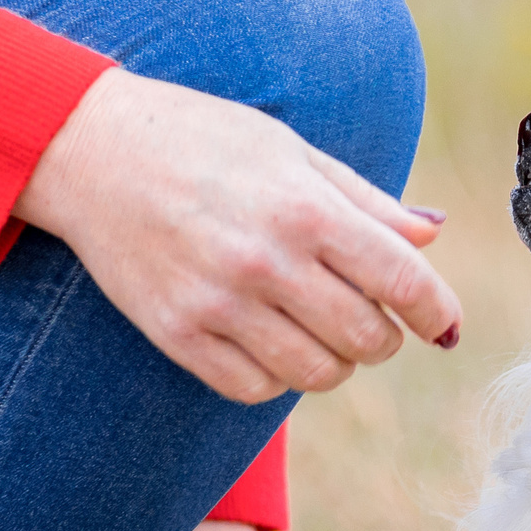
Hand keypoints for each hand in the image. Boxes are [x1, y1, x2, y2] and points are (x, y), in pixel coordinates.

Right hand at [14, 68, 462, 403]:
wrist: (89, 149)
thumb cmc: (201, 141)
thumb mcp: (291, 152)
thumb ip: (366, 202)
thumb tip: (433, 237)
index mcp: (304, 209)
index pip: (402, 282)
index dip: (436, 312)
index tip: (441, 323)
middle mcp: (266, 261)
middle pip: (368, 340)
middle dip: (383, 336)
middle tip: (366, 314)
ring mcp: (218, 304)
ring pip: (318, 374)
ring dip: (334, 361)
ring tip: (318, 328)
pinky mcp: (178, 336)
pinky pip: (256, 389)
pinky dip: (277, 375)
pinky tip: (269, 340)